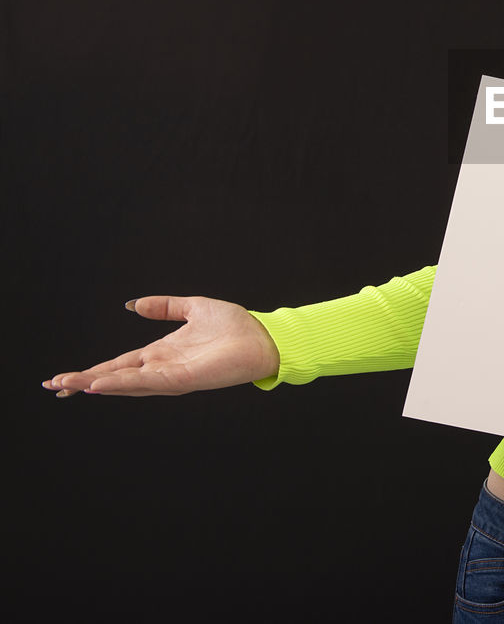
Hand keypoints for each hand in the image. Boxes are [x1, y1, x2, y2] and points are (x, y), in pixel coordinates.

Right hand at [42, 296, 280, 396]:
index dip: (93, 369)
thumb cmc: (236, 326)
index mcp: (163, 352)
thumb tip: (133, 304)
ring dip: (98, 383)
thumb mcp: (194, 308)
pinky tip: (103, 383)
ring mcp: (172, 375)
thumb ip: (164, 307)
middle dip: (85, 381)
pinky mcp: (185, 378)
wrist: (263, 337)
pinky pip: (150, 382)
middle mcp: (163, 367)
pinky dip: (125, 383)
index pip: (121, 364)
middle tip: (54, 385)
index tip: (65, 376)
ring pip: (127, 383)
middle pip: (116, 377)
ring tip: (70, 385)